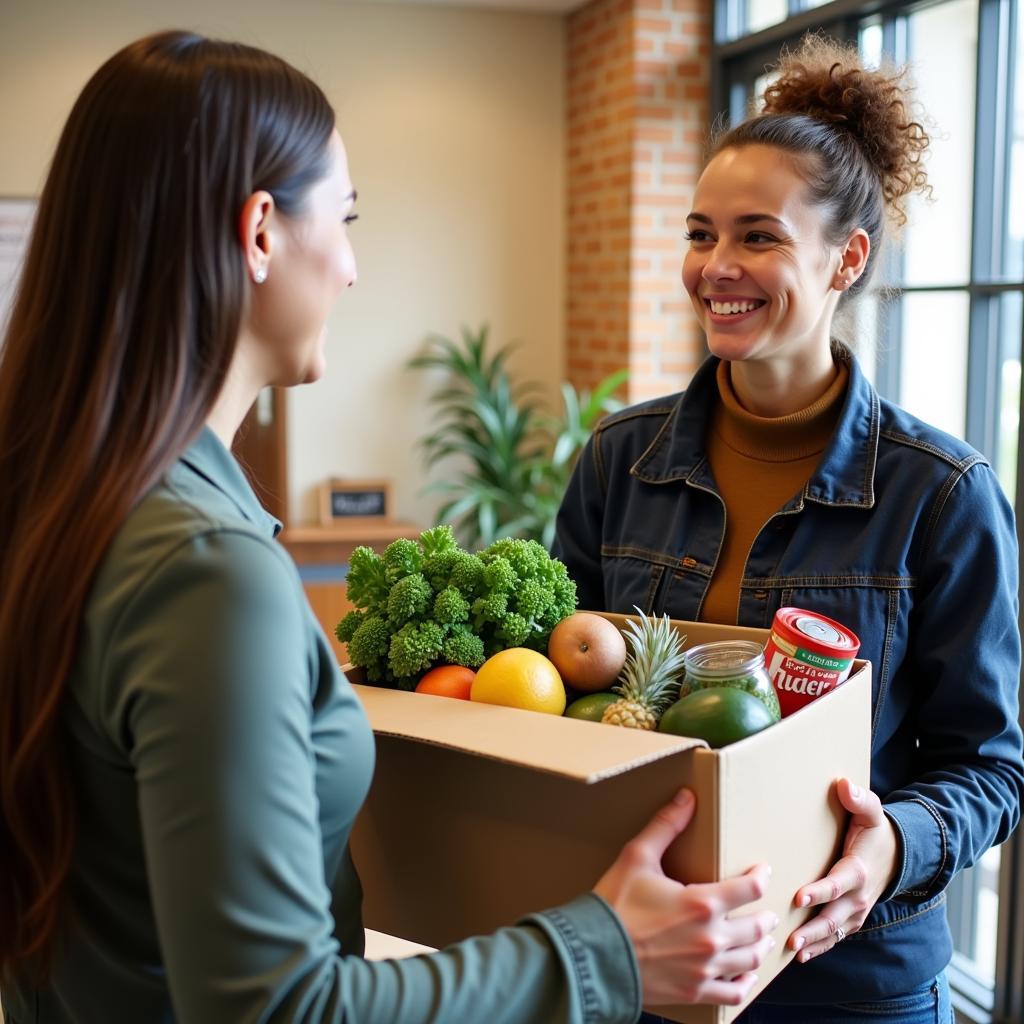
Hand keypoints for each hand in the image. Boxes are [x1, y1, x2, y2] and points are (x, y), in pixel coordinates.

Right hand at [594, 788, 776, 1006]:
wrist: (593, 954)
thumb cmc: (614, 904)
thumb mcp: (637, 857)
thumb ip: (665, 826)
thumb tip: (687, 798)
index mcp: (702, 903)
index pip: (750, 888)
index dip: (761, 877)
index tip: (762, 872)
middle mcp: (711, 938)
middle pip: (757, 927)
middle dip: (765, 917)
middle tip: (767, 911)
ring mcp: (705, 969)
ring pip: (750, 960)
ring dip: (761, 947)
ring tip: (763, 939)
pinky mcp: (694, 991)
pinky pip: (733, 994)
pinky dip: (745, 984)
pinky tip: (746, 976)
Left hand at [788, 778, 898, 962]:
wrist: (896, 855)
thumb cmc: (875, 831)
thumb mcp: (872, 811)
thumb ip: (860, 799)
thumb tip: (844, 785)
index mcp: (858, 870)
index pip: (836, 885)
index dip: (819, 892)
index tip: (798, 897)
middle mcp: (858, 896)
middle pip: (833, 916)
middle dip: (813, 929)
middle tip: (790, 938)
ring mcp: (856, 910)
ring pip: (834, 931)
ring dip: (814, 942)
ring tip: (792, 950)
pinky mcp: (852, 918)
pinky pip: (837, 936)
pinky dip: (821, 947)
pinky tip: (800, 955)